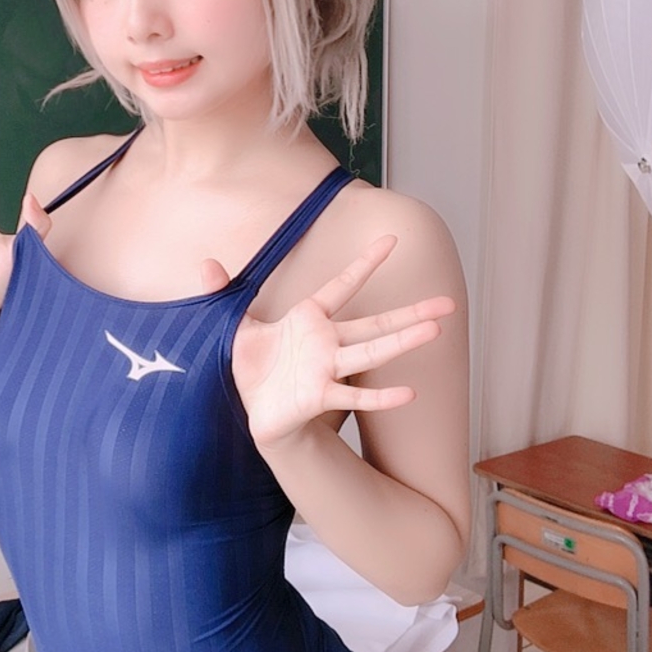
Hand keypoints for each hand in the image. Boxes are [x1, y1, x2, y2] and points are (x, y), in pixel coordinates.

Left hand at [204, 236, 454, 449]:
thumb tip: (204, 262)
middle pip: (375, 324)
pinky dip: (381, 396)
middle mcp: (327, 343)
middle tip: (447, 303)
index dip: (364, 264)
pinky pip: (355, 396)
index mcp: (310, 319)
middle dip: (410, 312)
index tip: (390, 240)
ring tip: (436, 330)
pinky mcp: (320, 396)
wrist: (253, 410)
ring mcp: (327, 369)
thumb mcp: (234, 326)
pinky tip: (409, 393)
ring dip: (403, 341)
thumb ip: (223, 292)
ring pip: (372, 352)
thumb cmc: (253, 367)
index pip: (342, 286)